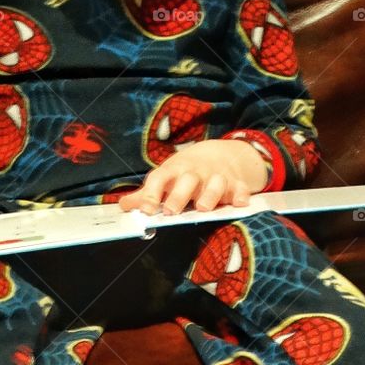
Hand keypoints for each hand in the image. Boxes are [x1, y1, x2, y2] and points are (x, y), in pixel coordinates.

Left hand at [118, 140, 267, 216]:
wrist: (219, 154)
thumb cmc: (186, 171)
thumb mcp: (166, 178)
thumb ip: (147, 194)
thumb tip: (123, 206)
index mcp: (174, 171)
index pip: (160, 178)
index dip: (152, 194)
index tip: (146, 209)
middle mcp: (195, 172)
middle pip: (187, 180)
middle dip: (179, 195)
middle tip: (171, 211)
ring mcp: (217, 176)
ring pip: (215, 183)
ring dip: (210, 194)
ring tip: (203, 208)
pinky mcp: (236, 183)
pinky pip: (240, 188)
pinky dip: (241, 194)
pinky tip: (240, 203)